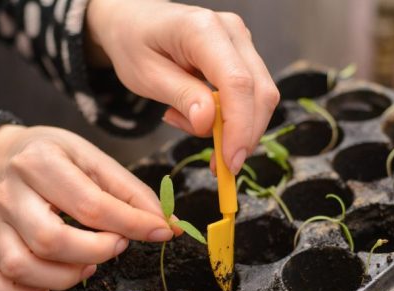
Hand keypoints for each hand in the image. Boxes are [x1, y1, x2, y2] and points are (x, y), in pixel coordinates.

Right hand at [0, 125, 173, 290]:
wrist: (9, 154)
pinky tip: (48, 289)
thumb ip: (132, 193)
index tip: (159, 231)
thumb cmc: (58, 157)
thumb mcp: (96, 160)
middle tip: (117, 245)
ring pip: (21, 266)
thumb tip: (168, 226)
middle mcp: (11, 194)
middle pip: (50, 240)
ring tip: (88, 264)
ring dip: (65, 277)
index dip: (132, 224)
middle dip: (96, 252)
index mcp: (40, 163)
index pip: (90, 205)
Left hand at [86, 0, 279, 174]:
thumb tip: (208, 122)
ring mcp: (240, 41)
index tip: (230, 162)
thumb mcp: (146, 76)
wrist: (132, 21)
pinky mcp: (241, 55)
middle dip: (245, 136)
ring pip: (260, 96)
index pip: (237, 83)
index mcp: (202, 29)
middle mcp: (231, 31)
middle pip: (260, 92)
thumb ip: (180, 96)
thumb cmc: (133, 44)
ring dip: (235, 128)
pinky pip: (249, 95)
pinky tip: (198, 116)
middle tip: (219, 166)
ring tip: (187, 124)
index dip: (239, 127)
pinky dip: (231, 118)